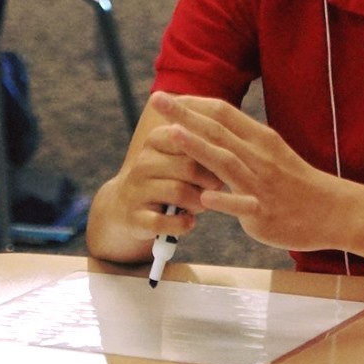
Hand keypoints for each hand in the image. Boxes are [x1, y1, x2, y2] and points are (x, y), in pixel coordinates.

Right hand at [101, 91, 219, 246]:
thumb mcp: (182, 156)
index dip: (214, 155)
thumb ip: (205, 146)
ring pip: (179, 192)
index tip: (224, 164)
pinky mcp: (134, 217)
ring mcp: (136, 189)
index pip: (193, 138)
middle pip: (189, 167)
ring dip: (198, 203)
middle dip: (209, 182)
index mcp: (157, 139)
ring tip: (201, 204)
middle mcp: (143, 161)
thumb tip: (237, 148)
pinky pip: (165, 221)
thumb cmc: (168, 178)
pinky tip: (188, 222)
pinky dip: (182, 224)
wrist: (127, 206)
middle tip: (215, 189)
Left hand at [150, 92, 344, 252]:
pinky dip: (224, 201)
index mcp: (261, 140)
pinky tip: (204, 198)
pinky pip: (243, 206)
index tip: (169, 96)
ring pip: (227, 162)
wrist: (333, 211)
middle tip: (157, 99)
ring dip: (198, 148)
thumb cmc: (297, 184)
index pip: (224, 113)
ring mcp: (261, 185)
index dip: (194, 103)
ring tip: (172, 134)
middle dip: (185, 114)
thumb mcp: (272, 154)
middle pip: (218, 131)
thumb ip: (242, 143)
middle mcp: (259, 158)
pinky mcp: (264, 213)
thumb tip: (214, 131)